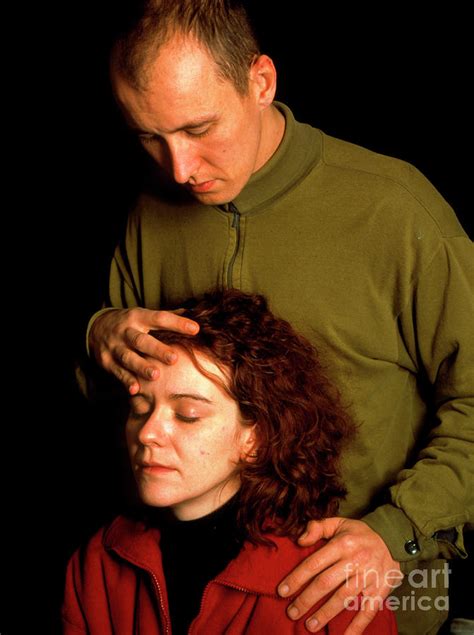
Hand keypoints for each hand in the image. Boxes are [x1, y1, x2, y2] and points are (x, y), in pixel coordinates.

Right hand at [89, 307, 198, 393]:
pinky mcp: (107, 361)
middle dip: (157, 350)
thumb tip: (192, 312)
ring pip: (129, 357)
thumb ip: (166, 316)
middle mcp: (125, 332)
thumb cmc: (128, 323)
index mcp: (138, 317)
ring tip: (156, 375)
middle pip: (141, 340)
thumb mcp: (143, 314)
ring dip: (142, 367)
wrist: (95, 328)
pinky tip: (136, 389)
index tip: (194, 329)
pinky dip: (126, 381)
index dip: (177, 323)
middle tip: (174, 358)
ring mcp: (115, 347)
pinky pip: (118, 372)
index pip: (159, 318)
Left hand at [278, 518, 402, 633]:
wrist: (394, 538)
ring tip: (310, 625)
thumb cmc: (360, 533)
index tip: (282, 591)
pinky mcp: (380, 590)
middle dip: (306, 600)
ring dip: (326, 614)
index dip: (297, 578)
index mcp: (342, 544)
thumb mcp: (339, 523)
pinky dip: (357, 625)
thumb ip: (317, 527)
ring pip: (344, 598)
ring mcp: (368, 577)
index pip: (314, 563)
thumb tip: (299, 540)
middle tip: (292, 612)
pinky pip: (368, 610)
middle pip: (326, 583)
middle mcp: (354, 561)